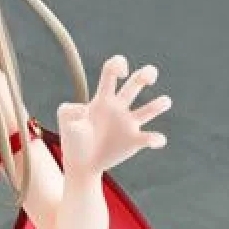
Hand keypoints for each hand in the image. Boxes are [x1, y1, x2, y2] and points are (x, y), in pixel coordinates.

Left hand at [56, 56, 171, 175]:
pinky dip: (156, 138)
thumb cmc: (72, 139)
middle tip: (150, 78)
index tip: (120, 74)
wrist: (80, 164)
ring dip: (159, 104)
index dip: (118, 64)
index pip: (112, 71)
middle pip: (136, 83)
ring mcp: (128, 124)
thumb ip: (68, 109)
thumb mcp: (64, 120)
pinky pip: (150, 137)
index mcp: (103, 98)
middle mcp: (119, 107)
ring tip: (165, 102)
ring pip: (149, 109)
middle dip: (146, 74)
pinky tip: (157, 140)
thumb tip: (84, 111)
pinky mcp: (134, 141)